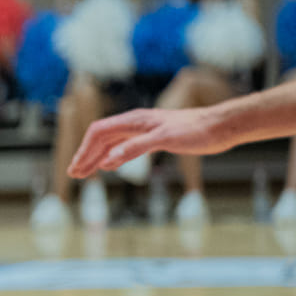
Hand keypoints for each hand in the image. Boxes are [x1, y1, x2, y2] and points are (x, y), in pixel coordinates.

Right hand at [68, 107, 227, 177]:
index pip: (99, 133)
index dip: (85, 150)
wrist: (220, 127)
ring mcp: (143, 130)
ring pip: (111, 143)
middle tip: (75, 174)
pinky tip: (109, 166)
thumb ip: (136, 148)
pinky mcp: (153, 138)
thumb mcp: (166, 139)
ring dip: (96, 157)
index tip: (77, 168)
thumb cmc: (196, 131)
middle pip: (101, 138)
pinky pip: (124, 147)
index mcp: (134, 121)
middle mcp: (135, 124)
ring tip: (85, 172)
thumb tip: (109, 160)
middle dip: (86, 155)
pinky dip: (112, 157)